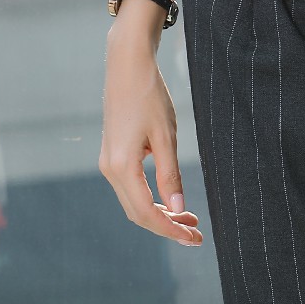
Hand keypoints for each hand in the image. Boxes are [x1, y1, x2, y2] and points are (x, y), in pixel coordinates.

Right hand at [100, 31, 202, 246]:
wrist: (127, 65)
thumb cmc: (149, 96)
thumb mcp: (166, 135)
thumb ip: (170, 174)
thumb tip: (178, 208)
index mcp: (121, 167)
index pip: (146, 213)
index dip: (170, 229)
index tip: (193, 238)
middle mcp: (109, 169)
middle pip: (137, 213)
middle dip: (167, 226)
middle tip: (196, 233)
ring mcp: (108, 162)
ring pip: (134, 201)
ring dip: (160, 213)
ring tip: (190, 218)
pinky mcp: (112, 154)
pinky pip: (131, 187)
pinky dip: (151, 198)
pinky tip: (171, 197)